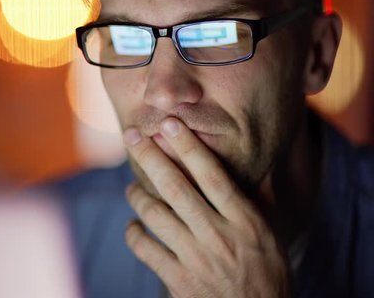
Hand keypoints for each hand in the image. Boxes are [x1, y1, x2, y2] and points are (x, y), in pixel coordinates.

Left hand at [123, 117, 289, 297]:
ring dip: (136, 195)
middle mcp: (219, 235)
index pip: (213, 175)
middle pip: (176, 187)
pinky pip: (145, 249)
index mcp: (245, 221)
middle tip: (132, 136)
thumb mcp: (273, 237)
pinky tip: (134, 226)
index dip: (189, 146)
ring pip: (155, 215)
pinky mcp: (179, 281)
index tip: (170, 123)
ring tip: (131, 186)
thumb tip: (264, 168)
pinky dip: (134, 233)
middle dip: (150, 157)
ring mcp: (197, 259)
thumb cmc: (268, 277)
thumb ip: (262, 202)